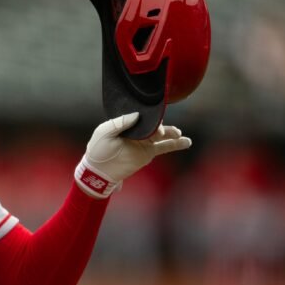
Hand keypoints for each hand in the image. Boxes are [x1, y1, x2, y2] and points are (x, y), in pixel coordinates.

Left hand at [75, 112, 191, 197]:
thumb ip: (120, 122)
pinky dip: (176, 144)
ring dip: (171, 132)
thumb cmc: (98, 149)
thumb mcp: (105, 132)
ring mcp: (144, 141)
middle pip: (154, 123)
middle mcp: (138, 130)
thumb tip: (137, 115)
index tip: (155, 116)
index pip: (142, 114)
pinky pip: (165, 147)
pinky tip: (187, 142)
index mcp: (127, 122)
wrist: (98, 170)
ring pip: (162, 134)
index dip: (150, 114)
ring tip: (178, 134)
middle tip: (160, 132)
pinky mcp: (148, 153)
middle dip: (160, 126)